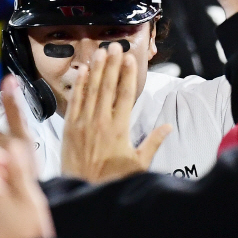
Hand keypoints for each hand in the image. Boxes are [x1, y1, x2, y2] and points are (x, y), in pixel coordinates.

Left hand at [62, 45, 171, 182]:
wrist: (83, 190)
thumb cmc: (112, 179)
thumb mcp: (138, 164)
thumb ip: (153, 143)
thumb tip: (168, 126)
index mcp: (119, 129)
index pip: (125, 95)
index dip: (128, 74)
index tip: (130, 58)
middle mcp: (100, 122)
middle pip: (108, 87)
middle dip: (112, 65)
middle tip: (116, 46)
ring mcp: (83, 123)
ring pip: (91, 90)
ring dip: (97, 69)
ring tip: (101, 52)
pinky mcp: (69, 128)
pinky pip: (75, 101)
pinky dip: (79, 85)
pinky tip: (83, 71)